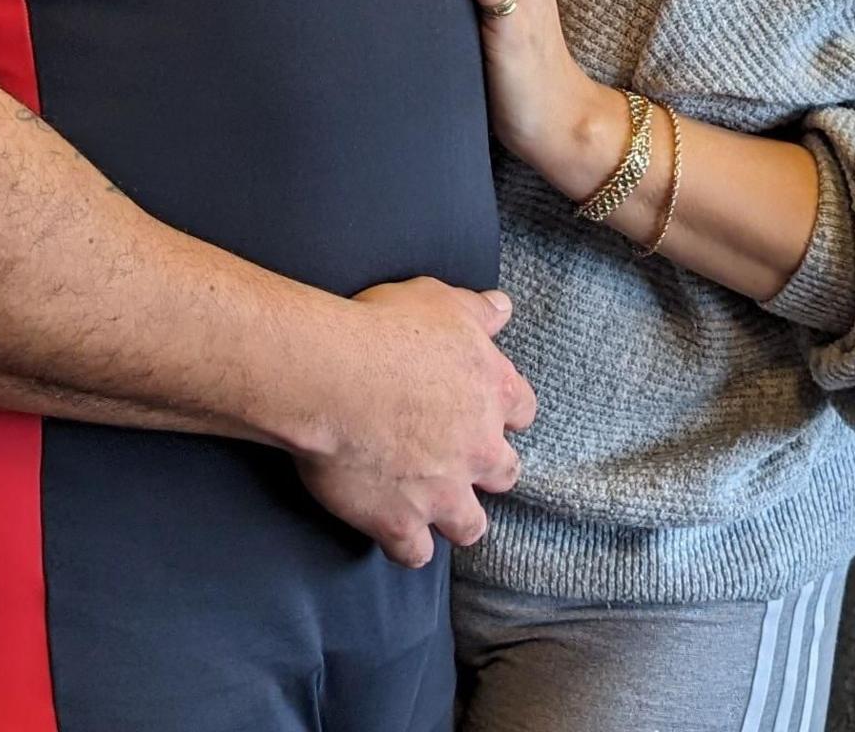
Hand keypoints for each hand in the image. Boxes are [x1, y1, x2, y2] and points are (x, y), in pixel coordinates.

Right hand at [292, 278, 536, 568]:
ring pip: (469, 526)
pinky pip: (415, 554)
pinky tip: (394, 536)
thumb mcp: (438, 300)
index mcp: (492, 393)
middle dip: (484, 470)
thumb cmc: (381, 330)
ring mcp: (442, 492)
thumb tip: (502, 309)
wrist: (331, 378)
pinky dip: (405, 547)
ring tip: (434, 511)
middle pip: (504, 474)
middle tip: (456, 460)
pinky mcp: (400, 522)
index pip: (523, 411)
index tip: (483, 410)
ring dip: (455, 519)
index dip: (503, 413)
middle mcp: (478, 448)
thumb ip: (477, 311)